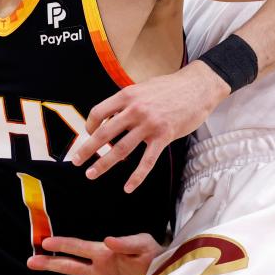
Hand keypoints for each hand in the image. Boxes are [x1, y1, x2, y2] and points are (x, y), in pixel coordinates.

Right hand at [27, 234, 161, 274]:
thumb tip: (107, 239)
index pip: (79, 247)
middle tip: (31, 261)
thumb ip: (126, 242)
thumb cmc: (156, 257)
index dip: (63, 244)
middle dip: (50, 264)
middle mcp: (97, 270)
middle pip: (69, 267)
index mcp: (104, 253)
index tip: (45, 242)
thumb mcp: (144, 246)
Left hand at [71, 61, 229, 191]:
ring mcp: (149, 124)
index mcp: (127, 95)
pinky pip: (147, 161)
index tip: (88, 134)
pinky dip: (136, 177)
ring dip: (103, 164)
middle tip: (76, 160)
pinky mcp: (164, 136)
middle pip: (104, 133)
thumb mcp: (143, 88)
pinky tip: (128, 187)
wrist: (198, 87)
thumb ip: (127, 102)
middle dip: (87, 149)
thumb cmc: (170, 88)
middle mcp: (135, 109)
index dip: (90, 125)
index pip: (98, 112)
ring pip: (120, 149)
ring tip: (91, 174)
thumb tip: (111, 119)